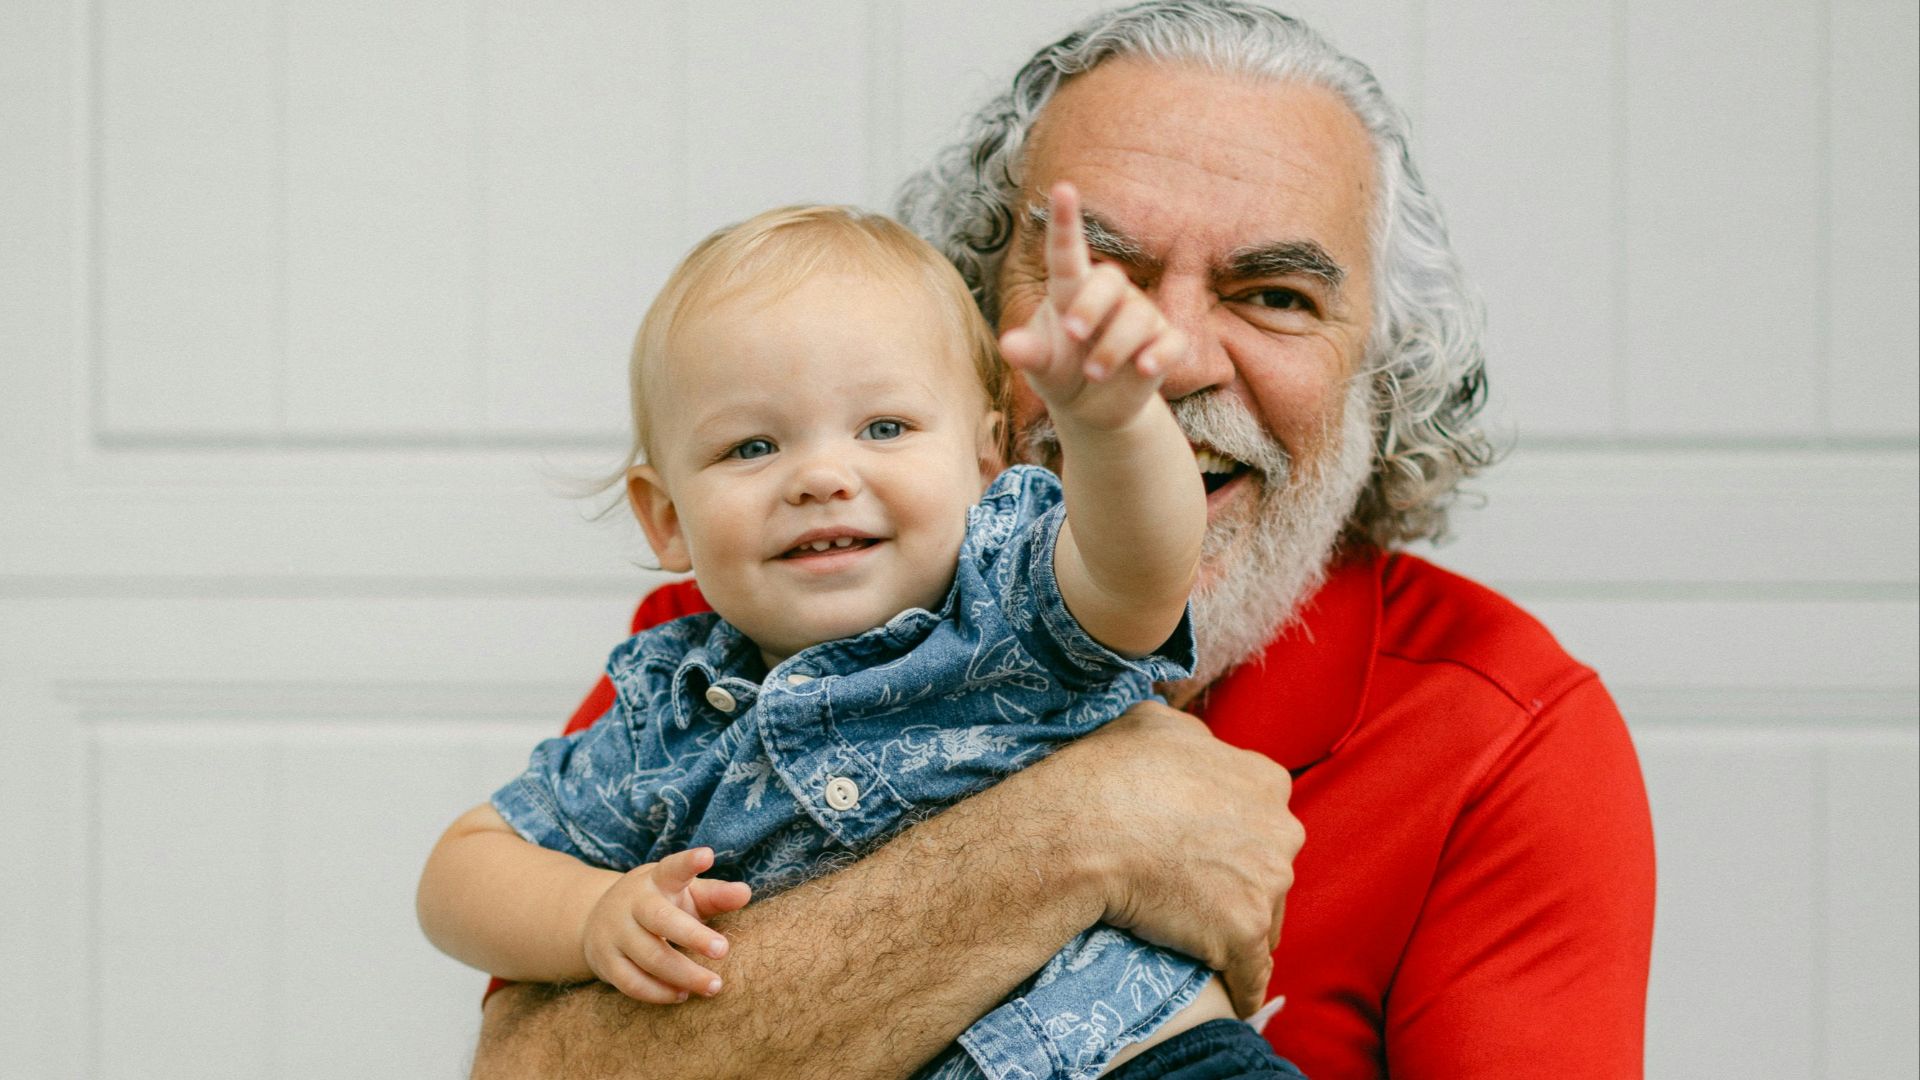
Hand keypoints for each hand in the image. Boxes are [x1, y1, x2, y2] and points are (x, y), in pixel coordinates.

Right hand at [581, 847, 751, 1002]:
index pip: (672, 868)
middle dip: (693, 936)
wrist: (597, 919)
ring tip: (713, 985)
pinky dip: (658, 992)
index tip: (707, 855)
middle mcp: (632, 903)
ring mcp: (615, 933)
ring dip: (683, 974)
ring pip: (649, 957)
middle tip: (723, 950)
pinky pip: (632, 982)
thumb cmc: (659, 904)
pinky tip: (682, 995)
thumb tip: (745, 893)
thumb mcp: (684, 893)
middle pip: (661, 919)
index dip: (688, 863)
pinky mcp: (606, 962)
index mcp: (656, 880)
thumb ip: (715, 895)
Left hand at [998, 182, 1186, 431]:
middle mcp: (1110, 296)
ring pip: (1137, 317)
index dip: (1066, 221)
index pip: (1068, 251)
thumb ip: (1028, 354)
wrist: (1093, 409)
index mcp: (1071, 290)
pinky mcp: (1163, 344)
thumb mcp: (1041, 367)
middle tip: (1072, 333)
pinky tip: (1143, 369)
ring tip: (1092, 374)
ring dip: (1112, 348)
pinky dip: (1158, 354)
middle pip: (1109, 280)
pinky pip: (1170, 341)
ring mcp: (1140, 317)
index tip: (1063, 189)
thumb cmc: (1061, 373)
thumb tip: (1009, 345)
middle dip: (1091, 305)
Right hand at [1053, 701, 1302, 1017]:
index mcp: (1265, 781)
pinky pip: (1251, 975)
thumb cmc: (1114, 771)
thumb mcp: (1158, 723)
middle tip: (1195, 892)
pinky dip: (1240, 987)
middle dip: (1242, 881)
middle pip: (1270, 868)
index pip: (1263, 817)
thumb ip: (1192, 736)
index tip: (1204, 848)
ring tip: (1198, 940)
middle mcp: (1280, 831)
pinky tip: (1230, 998)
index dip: (1233, 835)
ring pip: (1264, 919)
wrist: (1087, 829)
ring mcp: (1266, 885)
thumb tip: (1194, 740)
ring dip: (1236, 929)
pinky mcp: (1243, 934)